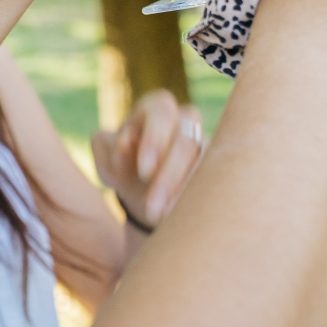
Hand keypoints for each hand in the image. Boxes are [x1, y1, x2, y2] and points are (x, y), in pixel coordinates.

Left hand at [90, 89, 204, 229]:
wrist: (140, 191)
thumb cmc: (123, 167)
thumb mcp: (108, 160)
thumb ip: (108, 150)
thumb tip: (125, 149)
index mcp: (156, 108)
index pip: (161, 111)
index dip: (155, 139)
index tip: (144, 171)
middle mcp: (185, 121)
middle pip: (186, 141)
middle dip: (168, 176)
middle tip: (151, 207)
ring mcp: (205, 144)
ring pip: (205, 163)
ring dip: (182, 193)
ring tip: (160, 218)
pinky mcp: (217, 169)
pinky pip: (215, 182)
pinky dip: (196, 202)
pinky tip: (178, 218)